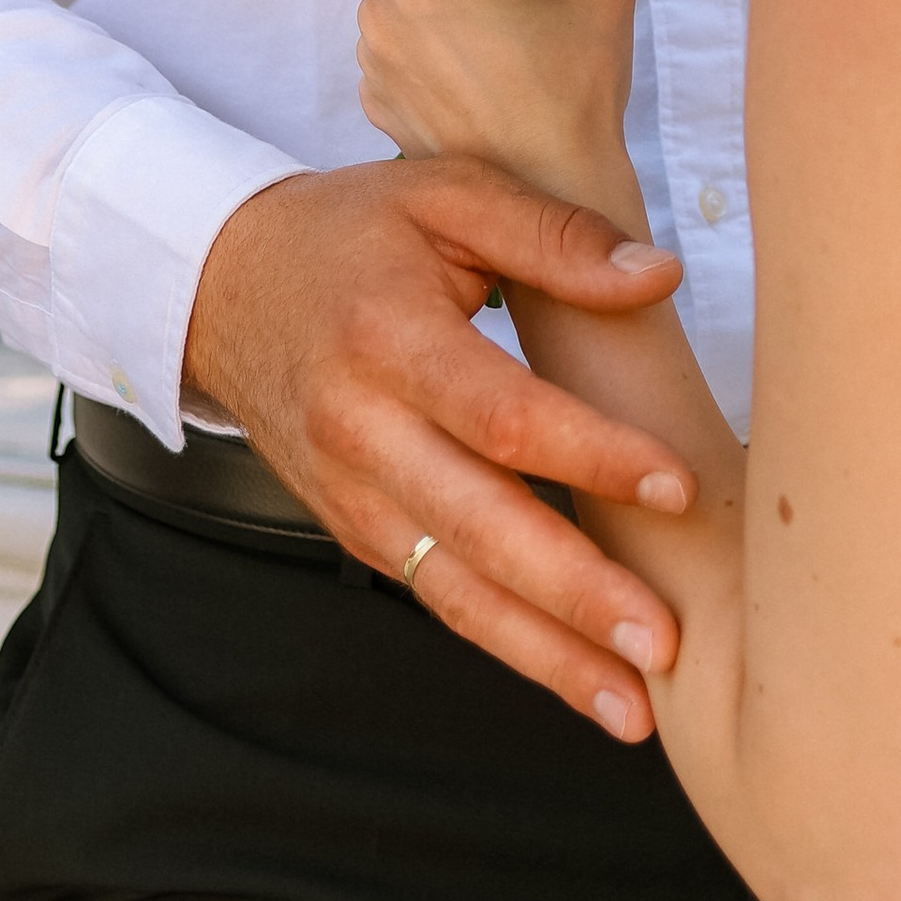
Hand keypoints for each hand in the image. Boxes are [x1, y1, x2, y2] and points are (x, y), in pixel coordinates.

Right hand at [181, 155, 690, 735]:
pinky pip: (433, 595)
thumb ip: (554, 233)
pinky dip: (504, 643)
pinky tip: (573, 675)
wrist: (222, 283)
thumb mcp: (448, 192)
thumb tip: (658, 276)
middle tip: (664, 642)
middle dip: (574, 596)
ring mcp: (350, 493)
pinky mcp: (352, 530)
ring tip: (633, 709)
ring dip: (545, 655)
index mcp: (389, 340)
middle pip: (479, 528)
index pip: (503, 416)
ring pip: (454, 589)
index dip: (592, 455)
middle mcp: (362, 432)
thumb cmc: (352, 230)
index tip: (677, 485)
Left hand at [358, 0, 640, 198]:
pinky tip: (481, 85)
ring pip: (412, 10)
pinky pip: (406, 57)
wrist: (554, 195)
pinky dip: (436, 59)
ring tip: (503, 49)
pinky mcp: (379, 109)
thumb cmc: (574, 90)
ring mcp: (374, 68)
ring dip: (447, 14)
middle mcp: (381, 17)